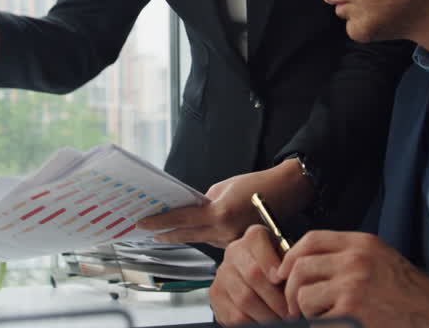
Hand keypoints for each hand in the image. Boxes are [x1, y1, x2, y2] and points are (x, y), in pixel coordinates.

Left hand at [136, 158, 311, 247]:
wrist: (286, 191)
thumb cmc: (256, 184)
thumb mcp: (223, 186)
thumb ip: (204, 201)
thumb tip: (189, 210)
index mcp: (219, 214)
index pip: (181, 221)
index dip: (159, 222)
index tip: (142, 223)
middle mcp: (225, 233)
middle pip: (187, 235)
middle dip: (166, 233)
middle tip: (147, 231)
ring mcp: (232, 242)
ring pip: (201, 239)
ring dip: (185, 234)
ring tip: (165, 229)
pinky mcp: (239, 244)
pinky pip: (215, 241)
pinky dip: (205, 234)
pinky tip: (196, 229)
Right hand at [210, 224, 288, 324]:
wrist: (251, 276)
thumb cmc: (275, 268)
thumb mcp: (285, 259)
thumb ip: (289, 265)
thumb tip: (296, 282)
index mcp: (253, 238)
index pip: (257, 243)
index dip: (270, 262)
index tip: (282, 279)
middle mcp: (234, 252)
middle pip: (252, 274)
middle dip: (276, 299)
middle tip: (290, 312)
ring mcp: (222, 274)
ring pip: (244, 299)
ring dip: (267, 315)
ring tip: (280, 320)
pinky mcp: (216, 295)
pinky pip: (235, 316)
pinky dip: (253, 323)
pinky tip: (264, 321)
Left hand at [279, 230, 428, 326]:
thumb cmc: (409, 292)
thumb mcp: (380, 258)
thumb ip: (348, 256)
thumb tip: (309, 264)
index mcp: (361, 244)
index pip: (311, 239)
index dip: (290, 256)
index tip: (283, 273)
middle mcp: (355, 260)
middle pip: (300, 267)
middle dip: (291, 290)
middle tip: (295, 307)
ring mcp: (352, 286)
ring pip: (304, 295)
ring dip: (306, 312)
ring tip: (321, 318)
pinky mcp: (351, 312)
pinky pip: (316, 319)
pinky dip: (318, 324)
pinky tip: (334, 325)